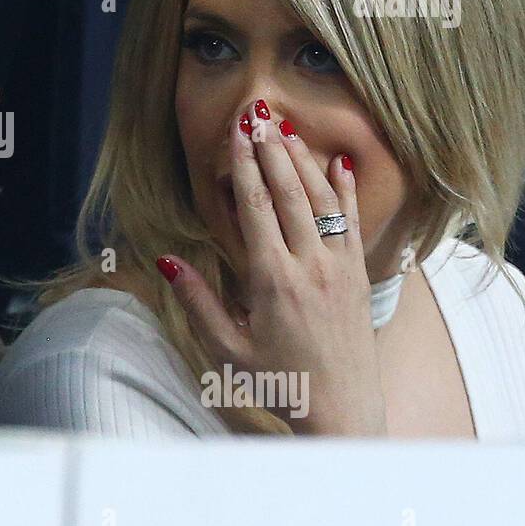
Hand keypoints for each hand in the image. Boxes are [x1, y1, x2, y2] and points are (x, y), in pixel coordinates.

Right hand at [157, 98, 384, 435]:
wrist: (342, 411)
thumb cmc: (279, 383)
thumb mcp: (226, 349)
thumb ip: (197, 302)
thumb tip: (166, 261)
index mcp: (271, 281)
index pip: (255, 209)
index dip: (244, 166)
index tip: (237, 134)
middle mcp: (309, 267)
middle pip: (289, 193)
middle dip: (271, 149)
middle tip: (257, 114)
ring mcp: (339, 269)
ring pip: (322, 200)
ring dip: (302, 160)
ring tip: (285, 128)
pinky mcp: (359, 276)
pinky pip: (353, 221)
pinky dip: (346, 189)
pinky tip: (339, 161)